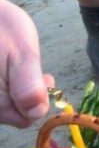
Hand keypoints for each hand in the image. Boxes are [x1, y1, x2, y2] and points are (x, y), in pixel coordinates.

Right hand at [0, 0, 52, 127]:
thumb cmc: (1, 28)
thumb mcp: (22, 52)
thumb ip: (29, 84)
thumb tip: (36, 112)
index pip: (25, 119)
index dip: (40, 101)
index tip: (45, 77)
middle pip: (13, 113)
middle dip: (26, 95)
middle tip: (29, 67)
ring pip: (4, 104)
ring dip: (14, 90)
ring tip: (14, 63)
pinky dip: (4, 84)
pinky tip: (3, 65)